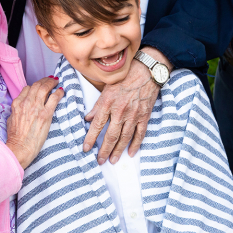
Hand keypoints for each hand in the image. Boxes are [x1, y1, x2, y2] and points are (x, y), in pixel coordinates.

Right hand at [6, 77, 63, 168]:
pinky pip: (54, 98)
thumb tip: (22, 109)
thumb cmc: (15, 138)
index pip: (27, 88)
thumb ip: (16, 111)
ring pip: (45, 88)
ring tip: (56, 82)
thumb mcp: (10, 120)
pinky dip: (58, 92)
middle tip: (50, 79)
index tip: (40, 86)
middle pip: (36, 85)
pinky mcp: (45, 114)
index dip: (35, 86)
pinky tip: (61, 91)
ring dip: (51, 83)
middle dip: (45, 80)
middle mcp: (26, 103)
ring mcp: (36, 107)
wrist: (20, 148)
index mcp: (17, 104)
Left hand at [83, 48, 166, 164]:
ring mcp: (134, 115)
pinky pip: (140, 134)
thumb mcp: (106, 88)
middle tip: (99, 161)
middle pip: (111, 135)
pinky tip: (130, 153)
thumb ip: (97, 105)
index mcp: (108, 103)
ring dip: (118, 151)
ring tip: (112, 160)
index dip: (90, 138)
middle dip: (104, 150)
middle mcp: (120, 111)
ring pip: (124, 137)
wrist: (147, 71)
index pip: (97, 125)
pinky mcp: (144, 116)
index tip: (85, 148)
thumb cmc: (125, 77)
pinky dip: (135, 144)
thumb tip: (87, 118)